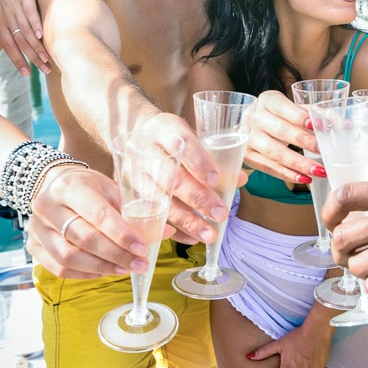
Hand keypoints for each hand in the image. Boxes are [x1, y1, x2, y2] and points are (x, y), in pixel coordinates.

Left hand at [0, 0, 49, 74]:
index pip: (9, 46)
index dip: (17, 60)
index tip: (27, 74)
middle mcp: (6, 17)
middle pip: (19, 43)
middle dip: (31, 58)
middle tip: (44, 71)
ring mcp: (15, 7)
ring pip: (25, 31)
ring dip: (37, 47)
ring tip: (47, 58)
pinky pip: (30, 13)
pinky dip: (35, 25)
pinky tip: (41, 35)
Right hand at [26, 166, 147, 277]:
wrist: (51, 185)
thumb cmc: (87, 187)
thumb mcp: (110, 188)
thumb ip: (135, 210)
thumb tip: (165, 232)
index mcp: (70, 187)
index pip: (98, 215)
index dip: (122, 235)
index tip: (143, 248)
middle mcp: (49, 207)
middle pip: (84, 238)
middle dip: (116, 255)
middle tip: (139, 264)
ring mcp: (37, 228)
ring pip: (69, 257)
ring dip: (102, 267)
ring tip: (125, 269)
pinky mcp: (34, 246)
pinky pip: (59, 268)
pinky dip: (85, 273)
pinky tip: (104, 271)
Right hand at [131, 113, 230, 243]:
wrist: (136, 135)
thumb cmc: (172, 138)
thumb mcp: (192, 137)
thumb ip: (215, 157)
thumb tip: (240, 179)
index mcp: (166, 129)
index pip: (182, 143)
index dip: (199, 162)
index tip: (216, 180)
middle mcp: (145, 151)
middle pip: (171, 177)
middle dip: (198, 198)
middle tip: (220, 214)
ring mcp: (134, 173)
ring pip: (159, 201)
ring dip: (186, 220)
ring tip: (208, 233)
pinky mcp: (127, 194)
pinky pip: (148, 217)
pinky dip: (171, 229)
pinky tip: (191, 238)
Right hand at [241, 90, 318, 183]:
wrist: (251, 124)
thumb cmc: (280, 115)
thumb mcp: (295, 108)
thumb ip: (318, 115)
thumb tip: (346, 126)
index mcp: (268, 100)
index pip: (282, 107)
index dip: (299, 116)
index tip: (316, 126)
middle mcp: (255, 117)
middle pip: (280, 131)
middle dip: (304, 142)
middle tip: (323, 150)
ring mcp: (249, 138)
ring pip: (275, 153)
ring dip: (299, 163)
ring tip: (319, 170)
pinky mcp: (248, 155)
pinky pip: (269, 167)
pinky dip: (288, 175)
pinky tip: (304, 178)